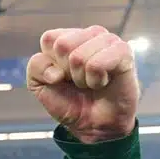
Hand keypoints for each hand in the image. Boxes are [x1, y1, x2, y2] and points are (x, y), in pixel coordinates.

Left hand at [27, 26, 137, 143]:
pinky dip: (96, 80)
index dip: (51, 64)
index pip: (50, 39)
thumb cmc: (69, 101)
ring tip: (91, 83)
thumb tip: (55, 70)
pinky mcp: (123, 51)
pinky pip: (97, 64)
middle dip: (66, 71)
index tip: (61, 77)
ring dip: (82, 78)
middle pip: (63, 45)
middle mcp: (89, 34)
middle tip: (78, 81)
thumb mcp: (40, 86)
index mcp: (67, 36)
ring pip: (79, 56)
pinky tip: (102, 82)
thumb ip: (36, 68)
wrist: (94, 124)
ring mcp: (108, 40)